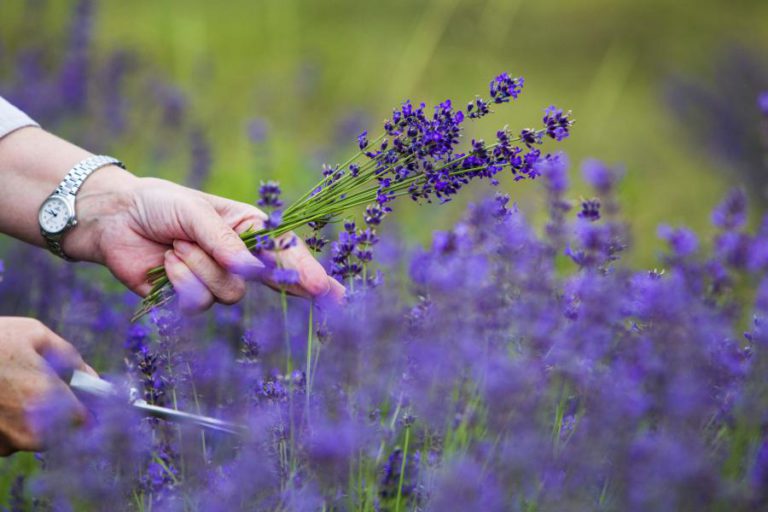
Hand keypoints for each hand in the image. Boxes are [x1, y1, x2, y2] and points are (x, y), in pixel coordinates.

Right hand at [0, 317, 94, 454]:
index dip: (88, 408)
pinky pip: (9, 440)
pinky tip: (1, 401)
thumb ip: (71, 358)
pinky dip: (9, 425)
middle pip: (61, 434)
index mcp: (47, 399)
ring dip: (34, 421)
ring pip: (33, 438)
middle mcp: (28, 428)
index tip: (85, 398)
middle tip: (46, 389)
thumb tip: (92, 377)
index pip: (85, 420)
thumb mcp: (35, 335)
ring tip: (16, 389)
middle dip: (61, 414)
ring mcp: (4, 441)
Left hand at [64, 169, 343, 311]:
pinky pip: (199, 302)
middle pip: (264, 280)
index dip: (311, 275)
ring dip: (198, 266)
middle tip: (272, 273)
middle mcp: (241, 260)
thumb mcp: (196, 211)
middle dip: (258, 272)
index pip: (289, 256)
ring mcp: (218, 281)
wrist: (116, 220)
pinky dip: (180, 280)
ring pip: (228, 293)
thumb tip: (250, 270)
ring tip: (177, 244)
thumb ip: (224, 240)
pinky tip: (166, 262)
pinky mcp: (192, 300)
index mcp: (252, 232)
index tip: (329, 293)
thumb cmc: (162, 204)